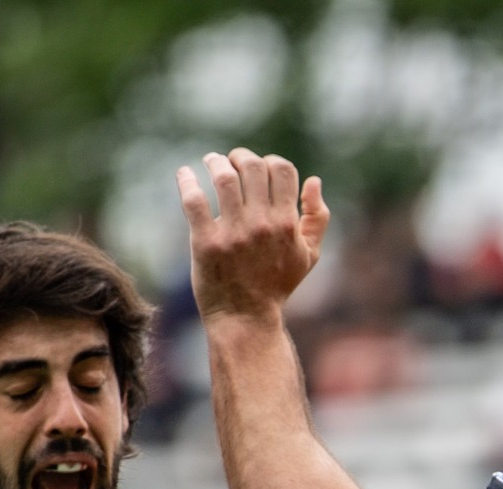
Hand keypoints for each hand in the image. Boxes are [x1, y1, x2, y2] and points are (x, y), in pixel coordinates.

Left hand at [177, 148, 330, 320]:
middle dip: (240, 156)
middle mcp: (262, 225)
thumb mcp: (309, 255)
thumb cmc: (277, 285)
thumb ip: (318, 218)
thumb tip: (314, 181)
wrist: (246, 318)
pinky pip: (194, 200)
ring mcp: (233, 233)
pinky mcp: (206, 242)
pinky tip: (184, 174)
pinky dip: (186, 181)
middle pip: (253, 167)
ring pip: (223, 178)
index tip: (257, 168)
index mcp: (287, 224)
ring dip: (215, 162)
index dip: (270, 161)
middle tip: (230, 162)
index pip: (282, 169)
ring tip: (211, 162)